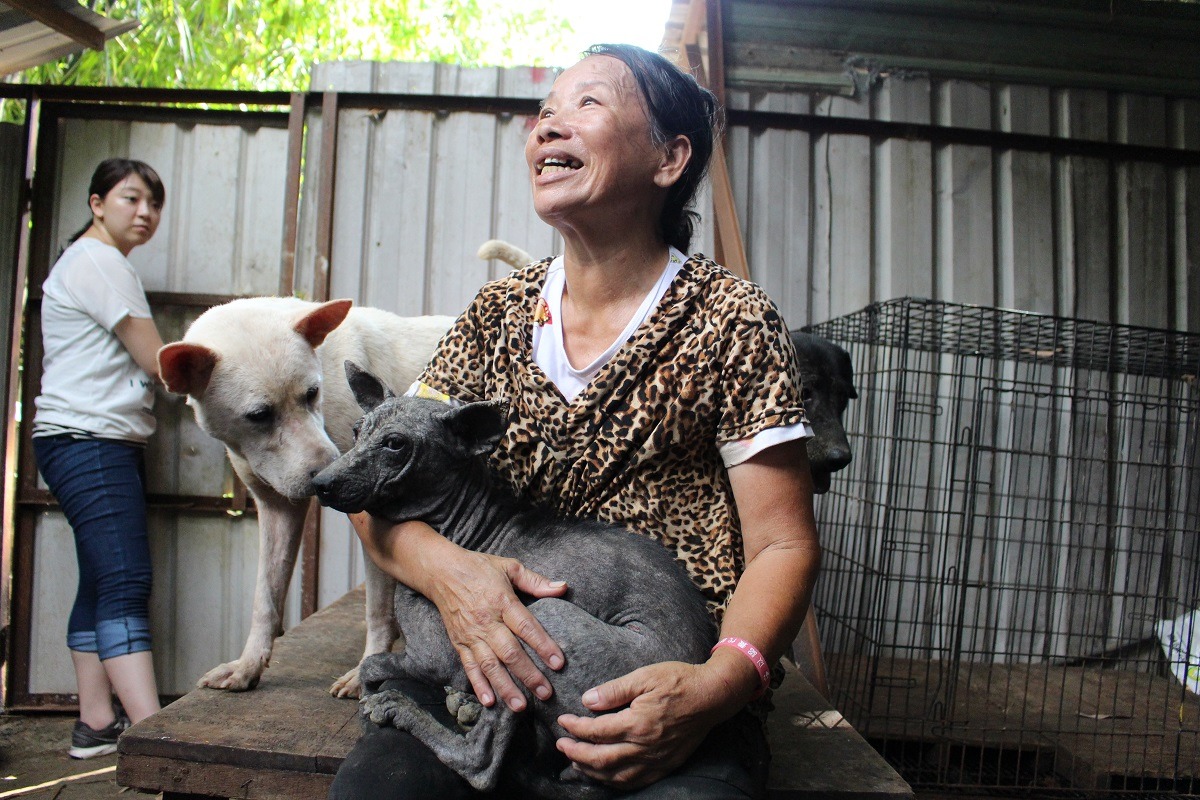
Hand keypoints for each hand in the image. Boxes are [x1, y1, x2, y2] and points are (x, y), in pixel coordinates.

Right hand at [427, 548, 566, 711]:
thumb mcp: (509, 567)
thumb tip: (563, 587)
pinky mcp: (459, 643)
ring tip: (520, 706)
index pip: (526, 627)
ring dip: (505, 687)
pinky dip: (478, 685)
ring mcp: (471, 635)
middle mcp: (486, 622)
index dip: (543, 645)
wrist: (441, 571)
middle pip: (510, 652)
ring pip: (490, 666)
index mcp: (502, 601)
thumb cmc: (479, 568)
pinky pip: (469, 667)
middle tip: (546, 693)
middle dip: (528, 675)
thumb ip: (536, 581)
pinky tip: (489, 701)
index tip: (558, 663)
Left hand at [555, 661, 739, 788]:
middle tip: (561, 745)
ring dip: (591, 771)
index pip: (596, 731)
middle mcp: (645, 747)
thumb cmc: (679, 681)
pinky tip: (605, 775)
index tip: (563, 721)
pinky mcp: (665, 766)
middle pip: (600, 759)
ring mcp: (655, 760)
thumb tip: (587, 700)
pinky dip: (614, 781)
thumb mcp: (645, 676)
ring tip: (576, 762)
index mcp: (637, 723)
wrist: (712, 696)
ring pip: (615, 775)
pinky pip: (635, 782)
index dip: (575, 728)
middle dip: (575, 753)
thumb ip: (615, 690)